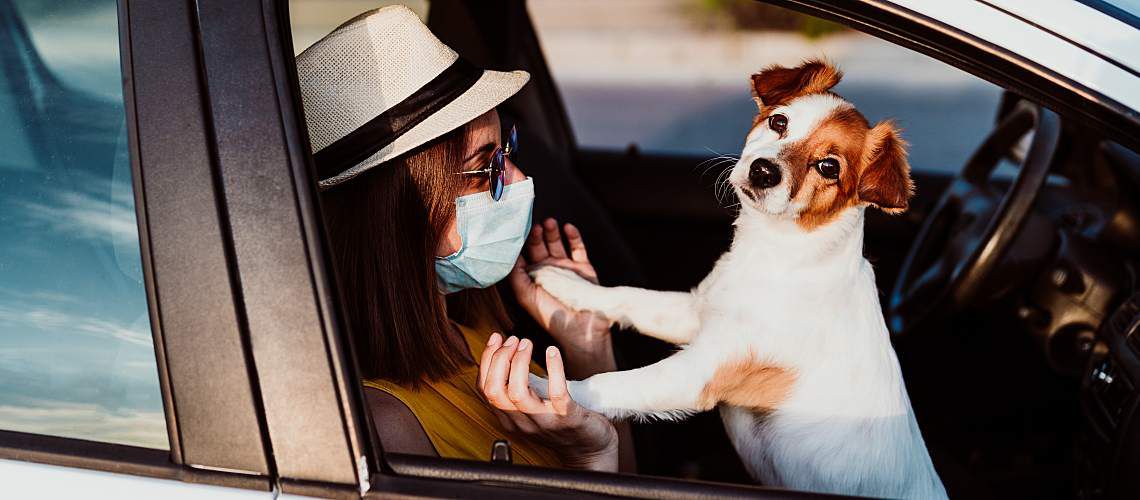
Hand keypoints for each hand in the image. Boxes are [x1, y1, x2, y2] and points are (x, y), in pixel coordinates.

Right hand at [478, 332, 618, 471]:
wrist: (590, 449)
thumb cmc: (561, 423)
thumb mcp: (532, 409)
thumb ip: (517, 389)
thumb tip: (506, 353)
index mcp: (510, 419)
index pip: (485, 389)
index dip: (486, 360)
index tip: (496, 338)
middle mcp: (522, 422)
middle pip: (495, 390)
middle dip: (499, 358)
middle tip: (514, 339)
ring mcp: (544, 421)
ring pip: (517, 393)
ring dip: (519, 362)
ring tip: (527, 343)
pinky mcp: (568, 418)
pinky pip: (557, 393)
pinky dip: (553, 369)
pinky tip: (552, 352)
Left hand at [508, 218, 614, 377]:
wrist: (580, 329)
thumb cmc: (550, 315)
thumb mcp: (525, 295)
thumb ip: (515, 275)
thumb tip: (508, 254)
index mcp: (532, 278)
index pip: (523, 255)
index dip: (519, 242)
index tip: (515, 230)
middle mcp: (548, 271)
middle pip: (539, 245)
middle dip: (535, 234)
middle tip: (534, 225)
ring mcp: (566, 268)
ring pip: (557, 242)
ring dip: (552, 231)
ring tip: (548, 222)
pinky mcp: (584, 267)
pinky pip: (578, 247)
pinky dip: (573, 236)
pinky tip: (567, 227)